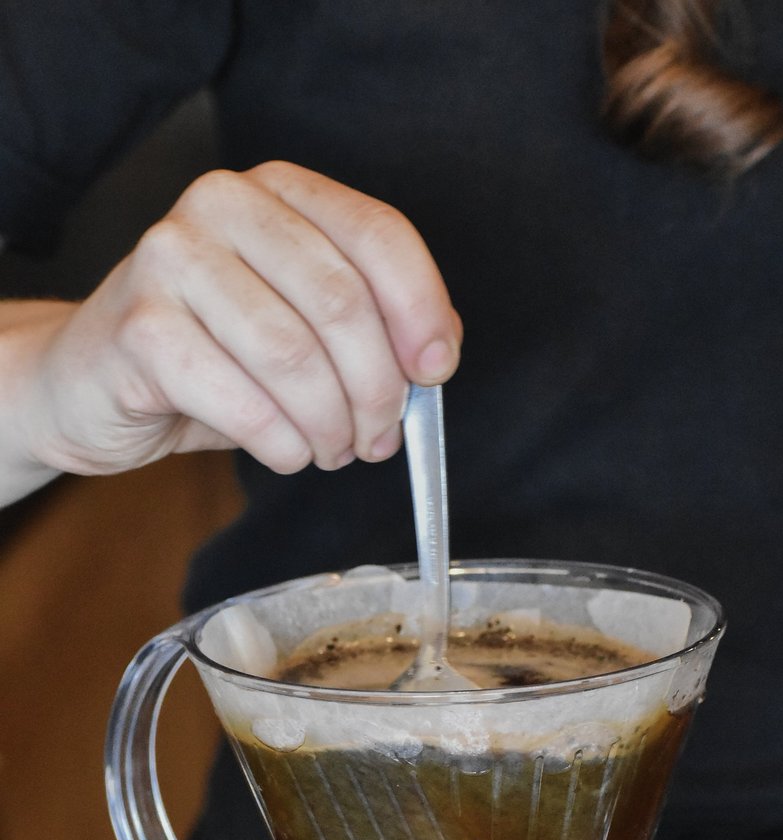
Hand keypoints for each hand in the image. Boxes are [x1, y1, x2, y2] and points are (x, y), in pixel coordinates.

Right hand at [8, 162, 460, 488]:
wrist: (96, 382)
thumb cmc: (214, 356)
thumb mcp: (301, 325)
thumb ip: (373, 326)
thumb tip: (434, 356)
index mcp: (278, 192)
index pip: (378, 234)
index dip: (422, 310)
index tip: (435, 372)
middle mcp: (221, 205)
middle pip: (342, 303)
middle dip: (377, 390)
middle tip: (379, 438)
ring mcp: (171, 259)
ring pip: (294, 357)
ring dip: (331, 426)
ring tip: (332, 450)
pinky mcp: (140, 328)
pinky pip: (244, 402)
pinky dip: (283, 444)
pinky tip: (287, 453)